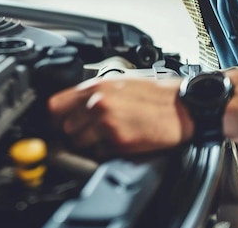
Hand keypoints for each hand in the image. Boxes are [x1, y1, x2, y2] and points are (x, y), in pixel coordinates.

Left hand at [48, 76, 193, 158]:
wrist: (182, 107)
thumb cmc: (155, 95)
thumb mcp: (118, 83)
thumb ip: (92, 93)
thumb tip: (72, 105)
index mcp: (96, 87)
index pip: (55, 105)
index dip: (55, 117)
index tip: (58, 122)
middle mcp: (97, 104)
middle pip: (65, 127)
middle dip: (74, 132)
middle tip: (88, 131)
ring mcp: (106, 124)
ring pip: (79, 143)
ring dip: (88, 144)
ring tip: (105, 137)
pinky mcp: (118, 142)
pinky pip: (98, 153)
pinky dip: (105, 152)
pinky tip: (118, 142)